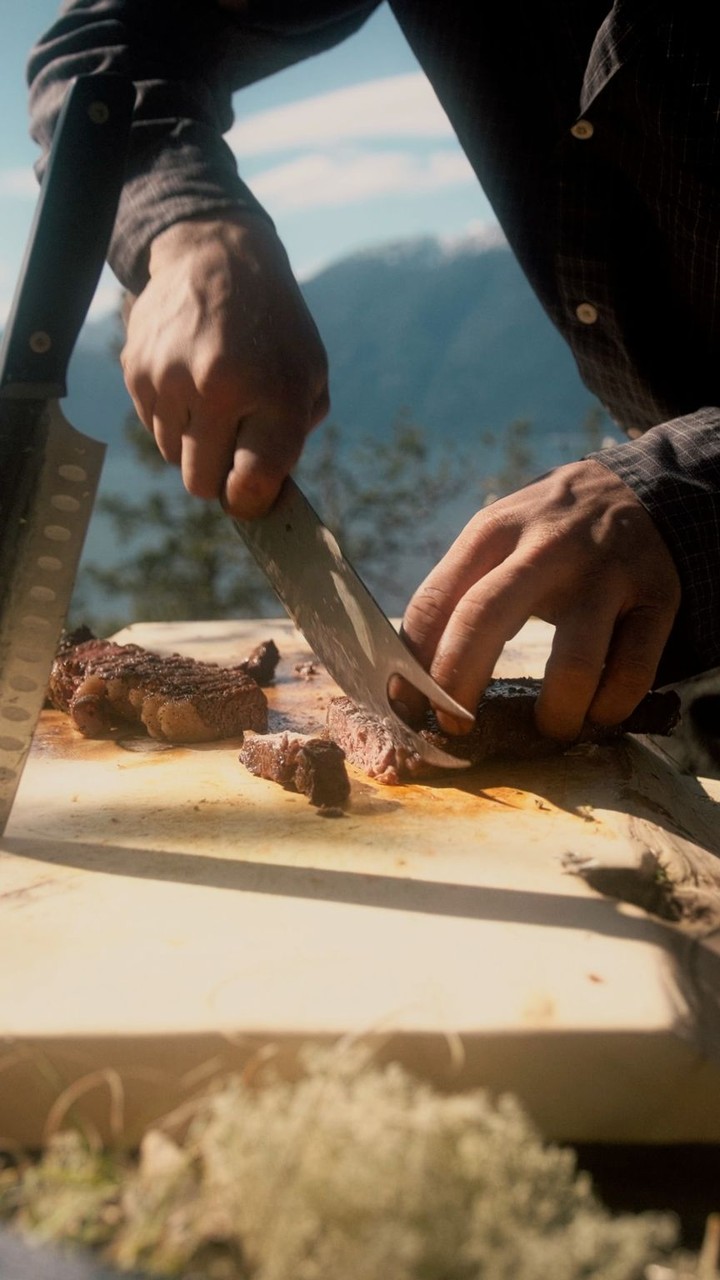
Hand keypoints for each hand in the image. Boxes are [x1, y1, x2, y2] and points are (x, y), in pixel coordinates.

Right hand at [120, 212, 328, 517]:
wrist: (218, 257)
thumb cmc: (274, 328)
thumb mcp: (309, 375)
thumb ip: (293, 439)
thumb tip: (260, 496)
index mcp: (272, 392)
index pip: (249, 485)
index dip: (250, 500)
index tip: (251, 494)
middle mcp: (217, 388)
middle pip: (201, 484)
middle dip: (218, 477)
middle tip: (233, 448)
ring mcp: (170, 379)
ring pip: (172, 458)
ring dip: (193, 444)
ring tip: (213, 400)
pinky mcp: (136, 370)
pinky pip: (152, 427)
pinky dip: (171, 417)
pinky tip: (190, 381)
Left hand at [400, 459, 681, 738]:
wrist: (645, 488)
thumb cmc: (550, 532)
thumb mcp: (500, 535)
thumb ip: (462, 589)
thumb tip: (412, 675)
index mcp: (493, 530)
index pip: (435, 602)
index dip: (411, 667)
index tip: (405, 710)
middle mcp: (547, 546)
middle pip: (484, 621)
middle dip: (457, 688)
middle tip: (454, 728)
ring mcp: (606, 572)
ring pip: (574, 664)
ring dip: (555, 714)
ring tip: (550, 729)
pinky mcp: (657, 597)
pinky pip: (631, 672)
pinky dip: (609, 707)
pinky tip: (597, 711)